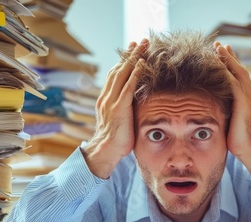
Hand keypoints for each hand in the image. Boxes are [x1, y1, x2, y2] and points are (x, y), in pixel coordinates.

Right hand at [82, 40, 147, 178]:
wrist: (106, 152)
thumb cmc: (116, 141)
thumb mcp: (120, 121)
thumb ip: (125, 110)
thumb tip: (136, 105)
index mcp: (106, 99)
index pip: (115, 75)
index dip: (124, 61)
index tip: (133, 49)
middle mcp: (106, 97)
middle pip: (119, 69)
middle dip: (130, 53)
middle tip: (141, 41)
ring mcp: (111, 101)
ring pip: (123, 73)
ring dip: (134, 57)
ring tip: (144, 45)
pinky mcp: (118, 107)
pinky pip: (128, 86)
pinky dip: (135, 73)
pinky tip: (142, 63)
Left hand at [215, 42, 250, 180]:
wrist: (250, 149)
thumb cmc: (238, 139)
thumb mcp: (230, 119)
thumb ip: (225, 108)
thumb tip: (213, 104)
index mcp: (247, 98)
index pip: (238, 76)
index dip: (230, 64)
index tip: (221, 53)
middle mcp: (250, 94)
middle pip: (239, 69)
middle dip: (229, 56)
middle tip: (219, 44)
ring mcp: (248, 98)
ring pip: (238, 72)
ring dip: (227, 59)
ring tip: (218, 48)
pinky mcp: (243, 103)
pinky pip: (235, 83)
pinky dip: (227, 72)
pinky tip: (219, 64)